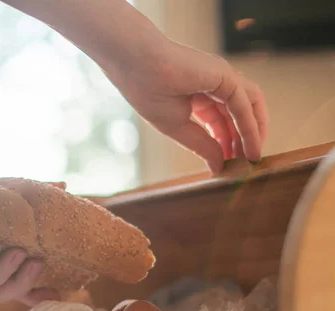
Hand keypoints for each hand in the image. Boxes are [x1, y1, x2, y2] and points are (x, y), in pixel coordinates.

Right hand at [98, 37, 268, 172]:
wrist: (135, 65)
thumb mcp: (177, 127)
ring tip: (252, 157)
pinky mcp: (225, 75)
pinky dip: (250, 127)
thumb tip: (218, 167)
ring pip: (249, 107)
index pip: (221, 121)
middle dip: (243, 140)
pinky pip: (244, 104)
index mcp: (198, 94)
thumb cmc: (147, 90)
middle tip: (245, 164)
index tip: (228, 165)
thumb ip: (201, 145)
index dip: (226, 143)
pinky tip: (250, 146)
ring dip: (253, 133)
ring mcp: (222, 77)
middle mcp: (214, 84)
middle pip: (239, 114)